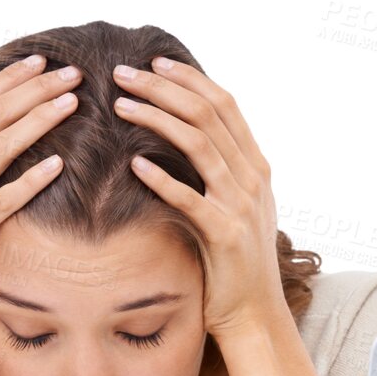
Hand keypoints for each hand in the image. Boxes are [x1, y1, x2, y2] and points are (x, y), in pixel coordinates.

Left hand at [109, 57, 286, 340]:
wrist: (253, 313)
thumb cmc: (234, 262)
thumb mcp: (235, 208)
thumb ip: (220, 172)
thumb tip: (186, 137)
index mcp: (256, 166)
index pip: (224, 104)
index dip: (189, 78)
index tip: (155, 62)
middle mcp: (253, 178)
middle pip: (208, 114)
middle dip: (164, 88)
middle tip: (124, 74)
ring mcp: (241, 205)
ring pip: (200, 144)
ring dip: (157, 119)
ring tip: (120, 106)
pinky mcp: (224, 235)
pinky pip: (190, 198)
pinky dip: (161, 178)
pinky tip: (133, 164)